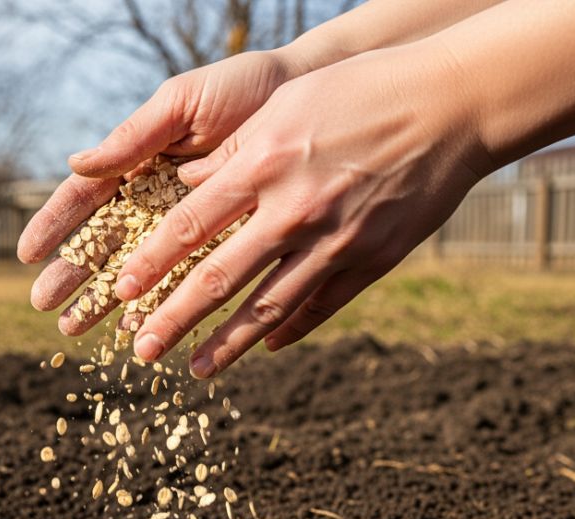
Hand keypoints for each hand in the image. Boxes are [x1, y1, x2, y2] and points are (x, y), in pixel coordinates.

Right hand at [17, 49, 307, 330]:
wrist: (310, 93)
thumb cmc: (241, 89)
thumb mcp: (182, 104)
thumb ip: (134, 136)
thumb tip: (75, 163)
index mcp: (137, 162)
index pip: (85, 198)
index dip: (55, 225)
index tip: (27, 254)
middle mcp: (155, 198)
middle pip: (103, 242)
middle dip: (73, 275)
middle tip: (44, 307)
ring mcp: (188, 224)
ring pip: (138, 268)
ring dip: (106, 301)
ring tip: (78, 331)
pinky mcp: (224, 242)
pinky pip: (187, 279)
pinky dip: (160, 303)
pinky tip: (134, 328)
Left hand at [115, 45, 492, 376]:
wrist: (452, 104)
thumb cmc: (361, 91)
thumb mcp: (285, 105)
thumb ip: (233, 152)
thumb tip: (185, 186)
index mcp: (263, 165)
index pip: (188, 225)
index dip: (151, 263)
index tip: (121, 292)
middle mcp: (293, 210)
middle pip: (218, 279)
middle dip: (173, 320)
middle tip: (141, 351)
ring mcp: (335, 241)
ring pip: (268, 307)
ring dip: (226, 344)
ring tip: (195, 371)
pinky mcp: (373, 260)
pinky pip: (321, 306)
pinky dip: (290, 330)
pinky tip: (265, 347)